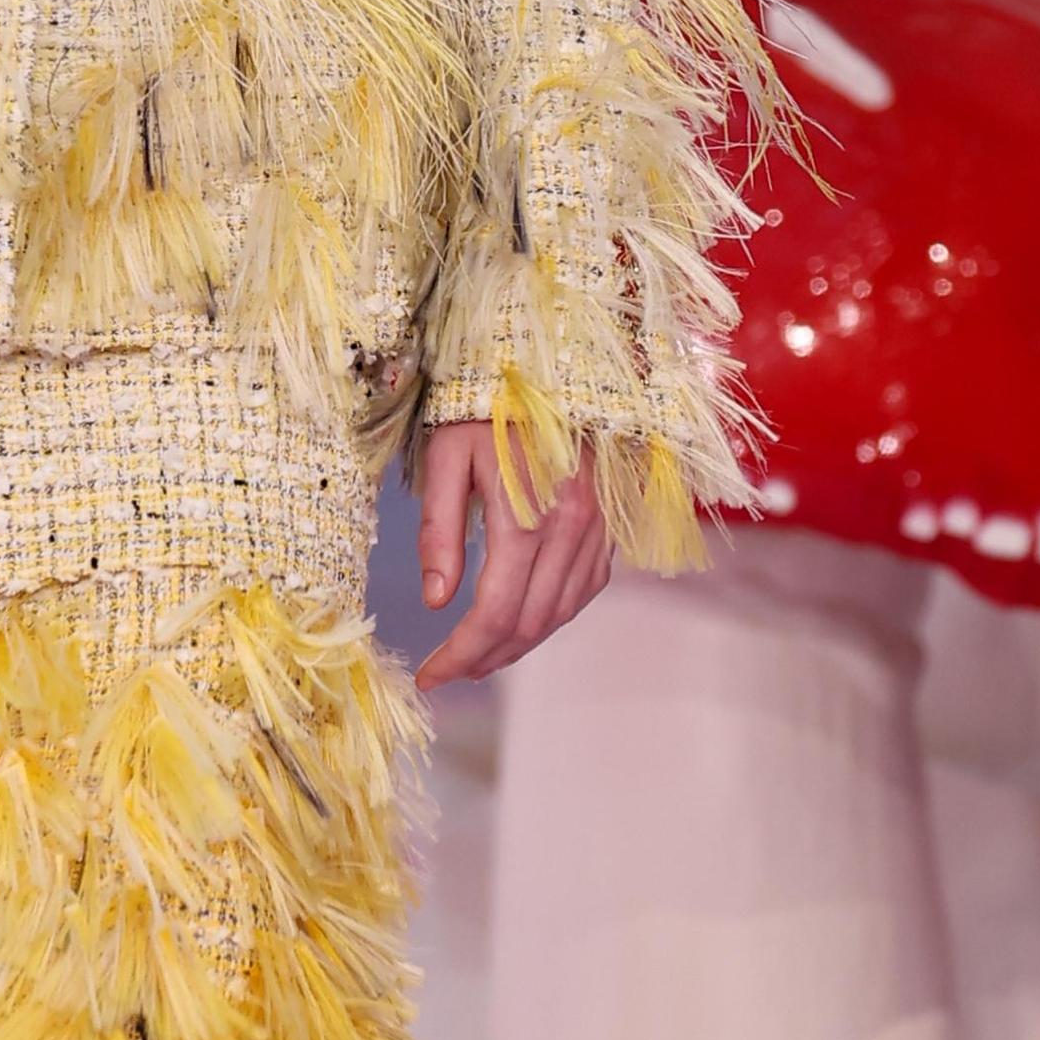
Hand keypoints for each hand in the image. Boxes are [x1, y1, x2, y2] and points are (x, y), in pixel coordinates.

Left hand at [414, 417, 613, 688]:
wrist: (555, 362)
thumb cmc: (487, 404)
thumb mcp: (446, 457)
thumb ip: (439, 530)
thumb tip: (436, 601)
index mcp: (527, 517)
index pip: (494, 615)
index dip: (460, 657)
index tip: (429, 677)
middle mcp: (572, 530)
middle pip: (530, 625)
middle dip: (487, 659)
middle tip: (449, 672)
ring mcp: (598, 530)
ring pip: (561, 614)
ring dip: (519, 645)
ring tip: (480, 655)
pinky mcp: (610, 526)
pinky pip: (585, 589)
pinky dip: (553, 616)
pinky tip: (523, 620)